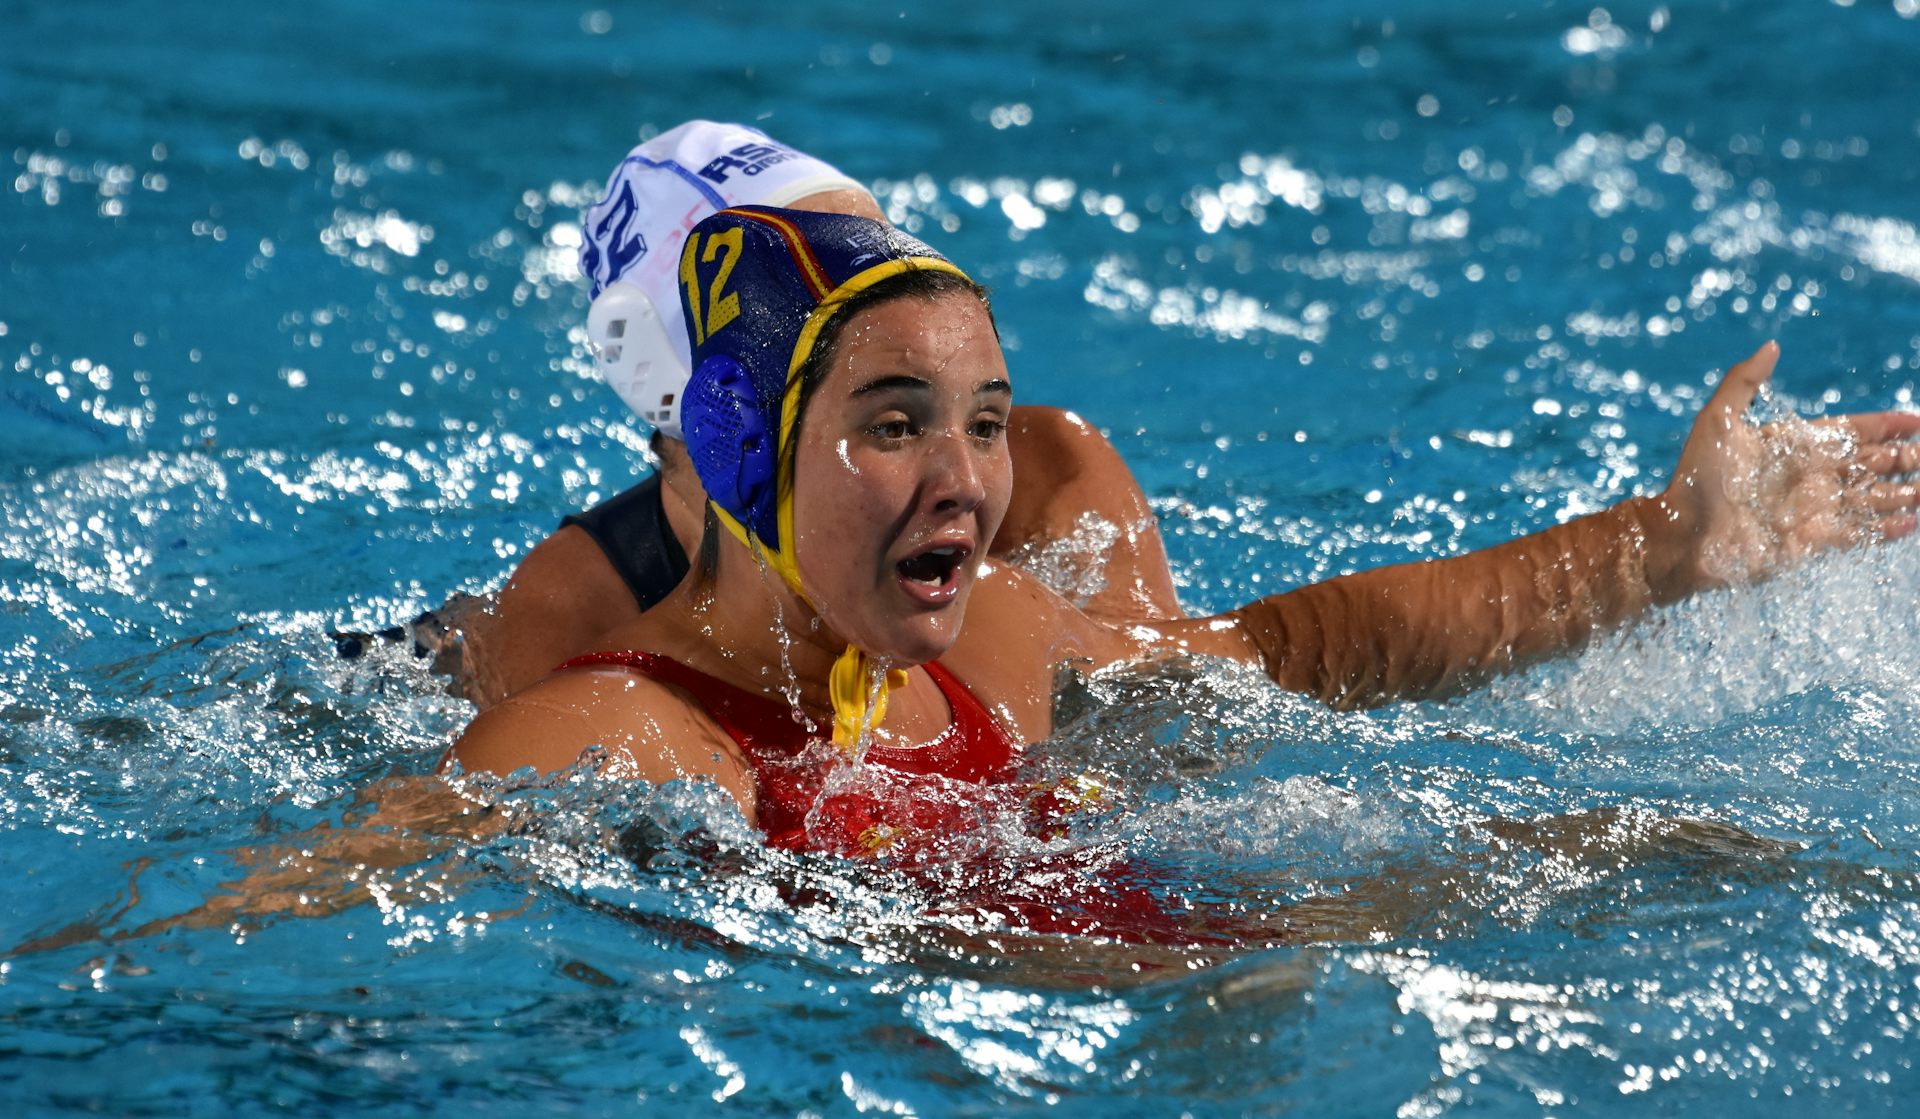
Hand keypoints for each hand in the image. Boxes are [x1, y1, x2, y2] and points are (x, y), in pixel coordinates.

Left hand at [1648, 342, 1919, 594]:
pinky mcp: (1812, 544)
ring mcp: (1813, 511)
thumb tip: (1772, 345)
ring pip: (1872, 498)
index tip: (1918, 421)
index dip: (1886, 426)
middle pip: (1871, 464)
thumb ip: (1745, 381)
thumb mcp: (1717, 421)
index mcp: (1792, 446)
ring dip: (1906, 493)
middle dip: (1906, 459)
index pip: (1851, 431)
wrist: (1682, 537)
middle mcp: (1809, 477)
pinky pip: (1858, 534)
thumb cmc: (1696, 478)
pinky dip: (1886, 529)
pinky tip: (1913, 522)